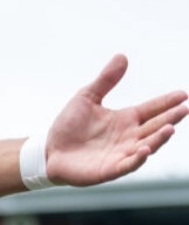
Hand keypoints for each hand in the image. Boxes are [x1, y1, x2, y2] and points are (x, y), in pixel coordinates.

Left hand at [46, 54, 187, 186]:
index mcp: (125, 119)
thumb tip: (122, 56)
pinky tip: (144, 149)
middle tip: (185, 109)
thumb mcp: (86, 97)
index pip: (152, 109)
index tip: (184, 94)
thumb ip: (105, 80)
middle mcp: (129, 137)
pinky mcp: (110, 169)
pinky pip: (129, 164)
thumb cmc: (69, 125)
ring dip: (159, 138)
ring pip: (147, 146)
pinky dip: (138, 158)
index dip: (167, 102)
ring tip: (170, 128)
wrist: (49, 150)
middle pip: (155, 126)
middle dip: (170, 118)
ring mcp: (122, 154)